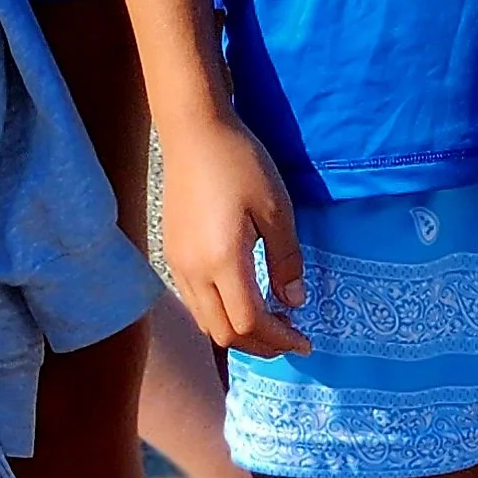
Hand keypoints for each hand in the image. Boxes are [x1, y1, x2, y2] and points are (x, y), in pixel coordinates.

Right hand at [158, 107, 309, 357]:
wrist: (193, 131)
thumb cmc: (240, 162)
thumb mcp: (277, 209)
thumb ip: (286, 260)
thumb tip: (293, 302)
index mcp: (222, 260)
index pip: (249, 323)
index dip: (279, 340)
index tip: (305, 341)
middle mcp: (194, 270)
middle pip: (224, 333)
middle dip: (260, 345)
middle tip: (291, 337)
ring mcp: (177, 263)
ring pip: (205, 321)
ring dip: (239, 332)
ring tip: (269, 322)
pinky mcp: (172, 253)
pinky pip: (194, 301)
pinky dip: (220, 314)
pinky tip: (242, 298)